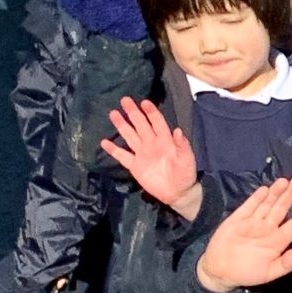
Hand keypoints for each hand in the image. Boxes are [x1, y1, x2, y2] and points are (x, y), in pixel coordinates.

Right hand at [100, 97, 202, 218]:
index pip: (157, 123)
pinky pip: (122, 156)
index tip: (144, 102)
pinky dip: (113, 149)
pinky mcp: (135, 166)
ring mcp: (142, 154)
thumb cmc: (185, 174)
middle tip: (124, 100)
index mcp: (165, 141)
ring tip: (113, 113)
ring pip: (130, 136)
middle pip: (141, 125)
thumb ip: (182, 145)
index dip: (151, 113)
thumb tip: (178, 130)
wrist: (178, 193)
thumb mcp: (187, 159)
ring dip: (122, 125)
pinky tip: (104, 142)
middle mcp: (152, 144)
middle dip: (133, 113)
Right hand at [195, 177, 291, 292]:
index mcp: (278, 241)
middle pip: (282, 208)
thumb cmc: (248, 273)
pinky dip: (256, 198)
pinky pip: (249, 206)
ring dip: (276, 192)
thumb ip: (284, 265)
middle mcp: (268, 228)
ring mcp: (253, 222)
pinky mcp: (238, 219)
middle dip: (291, 194)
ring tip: (285, 181)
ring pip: (267, 204)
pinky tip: (265, 189)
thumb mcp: (268, 274)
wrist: (221, 272)